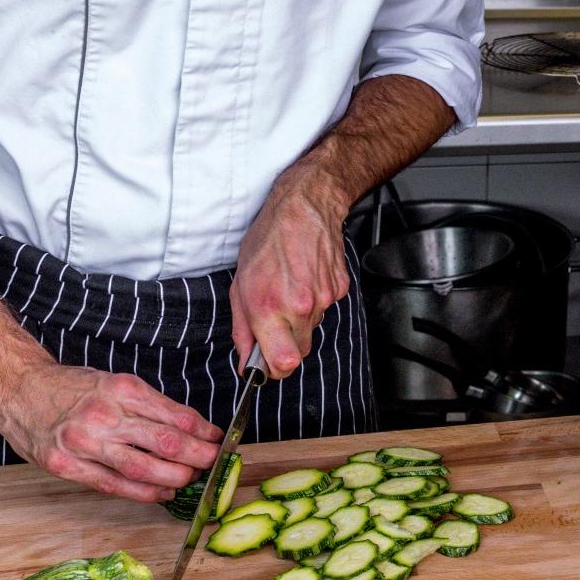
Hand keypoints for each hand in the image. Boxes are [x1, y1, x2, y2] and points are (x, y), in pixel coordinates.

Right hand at [0, 359, 222, 502]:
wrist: (18, 389)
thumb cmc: (70, 386)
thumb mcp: (113, 382)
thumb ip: (147, 406)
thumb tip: (190, 430)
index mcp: (122, 389)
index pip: (176, 417)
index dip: (204, 432)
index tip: (218, 439)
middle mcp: (105, 415)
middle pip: (166, 443)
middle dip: (199, 457)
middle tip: (215, 463)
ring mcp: (84, 443)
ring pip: (143, 468)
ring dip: (176, 478)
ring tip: (192, 480)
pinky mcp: (67, 466)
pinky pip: (114, 486)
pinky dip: (145, 493)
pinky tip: (163, 493)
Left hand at [231, 171, 349, 378]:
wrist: (304, 208)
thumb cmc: (268, 241)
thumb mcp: (240, 285)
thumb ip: (242, 330)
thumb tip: (246, 361)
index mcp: (269, 307)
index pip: (282, 365)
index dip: (272, 371)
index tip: (265, 365)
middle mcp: (299, 306)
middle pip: (298, 353)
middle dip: (284, 345)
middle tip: (273, 320)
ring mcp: (324, 299)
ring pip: (311, 331)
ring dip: (298, 320)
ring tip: (289, 289)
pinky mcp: (340, 290)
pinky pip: (325, 310)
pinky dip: (314, 302)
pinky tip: (305, 279)